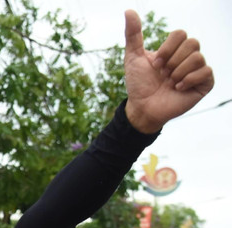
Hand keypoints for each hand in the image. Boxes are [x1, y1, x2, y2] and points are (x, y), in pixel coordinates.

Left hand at [123, 10, 213, 132]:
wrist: (143, 108)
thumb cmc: (138, 84)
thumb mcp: (133, 57)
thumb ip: (133, 34)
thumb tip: (128, 11)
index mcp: (174, 49)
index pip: (180, 33)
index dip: (167, 48)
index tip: (155, 64)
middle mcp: (188, 57)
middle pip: (192, 43)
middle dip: (172, 60)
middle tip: (163, 74)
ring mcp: (197, 70)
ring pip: (198, 57)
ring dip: (178, 72)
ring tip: (169, 82)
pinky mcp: (204, 84)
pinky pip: (206, 71)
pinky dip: (188, 79)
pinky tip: (178, 88)